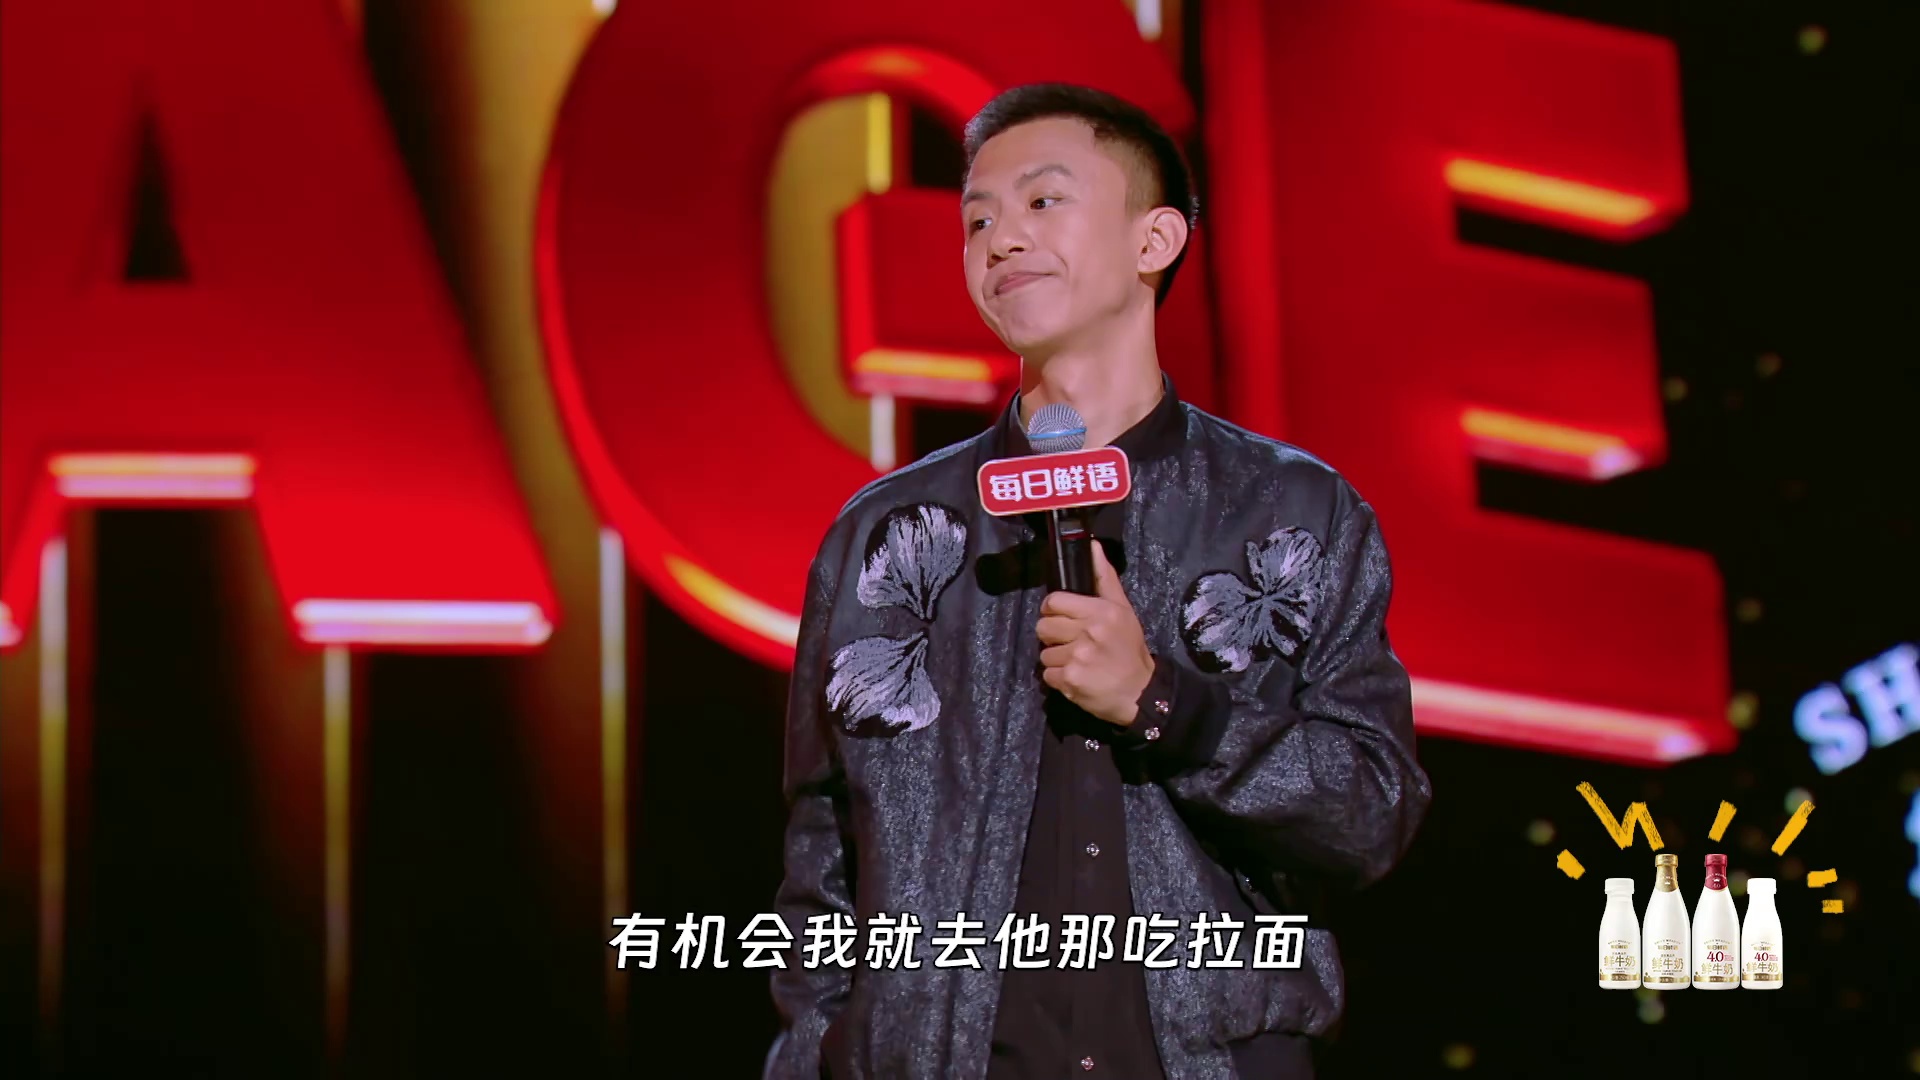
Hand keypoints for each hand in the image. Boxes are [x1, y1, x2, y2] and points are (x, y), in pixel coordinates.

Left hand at [1035, 541, 1155, 725]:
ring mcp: (1077, 657)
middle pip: (1043, 627)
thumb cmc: (1130, 650)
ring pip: (1044, 653)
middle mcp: (1087, 632)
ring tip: (1077, 662)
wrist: (1141, 693)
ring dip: (1057, 659)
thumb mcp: (1123, 610)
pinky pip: (1047, 675)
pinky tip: (1076, 678)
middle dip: (1052, 636)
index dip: (1052, 611)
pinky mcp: (1069, 680)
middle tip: (1070, 642)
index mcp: (1100, 611)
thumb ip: (1105, 578)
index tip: (1061, 619)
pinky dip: (1058, 679)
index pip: (1054, 602)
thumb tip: (1092, 545)